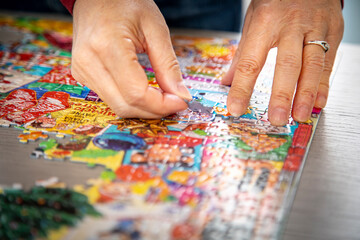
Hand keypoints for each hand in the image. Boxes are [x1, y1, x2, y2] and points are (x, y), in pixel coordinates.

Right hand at [71, 0, 191, 117]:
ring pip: (118, 106)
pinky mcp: (82, 75)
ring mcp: (82, 71)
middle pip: (125, 105)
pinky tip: (146, 94)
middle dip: (154, 110)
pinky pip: (111, 98)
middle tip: (176, 103)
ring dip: (144, 109)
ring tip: (164, 99)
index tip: (181, 102)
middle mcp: (89, 62)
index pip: (136, 92)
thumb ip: (168, 65)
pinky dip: (132, 101)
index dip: (161, 104)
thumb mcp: (155, 28)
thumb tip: (181, 96)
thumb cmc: (125, 3)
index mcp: (107, 46)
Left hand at [222, 0, 343, 125]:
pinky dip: (324, 84)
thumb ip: (243, 54)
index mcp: (265, 21)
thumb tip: (228, 82)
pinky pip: (329, 61)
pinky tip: (318, 103)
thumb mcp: (253, 22)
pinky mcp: (334, 30)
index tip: (236, 108)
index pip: (251, 61)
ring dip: (306, 94)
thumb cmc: (274, 1)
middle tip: (277, 119)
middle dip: (282, 96)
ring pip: (312, 65)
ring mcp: (315, 27)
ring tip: (299, 116)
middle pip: (287, 65)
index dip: (243, 87)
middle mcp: (291, 24)